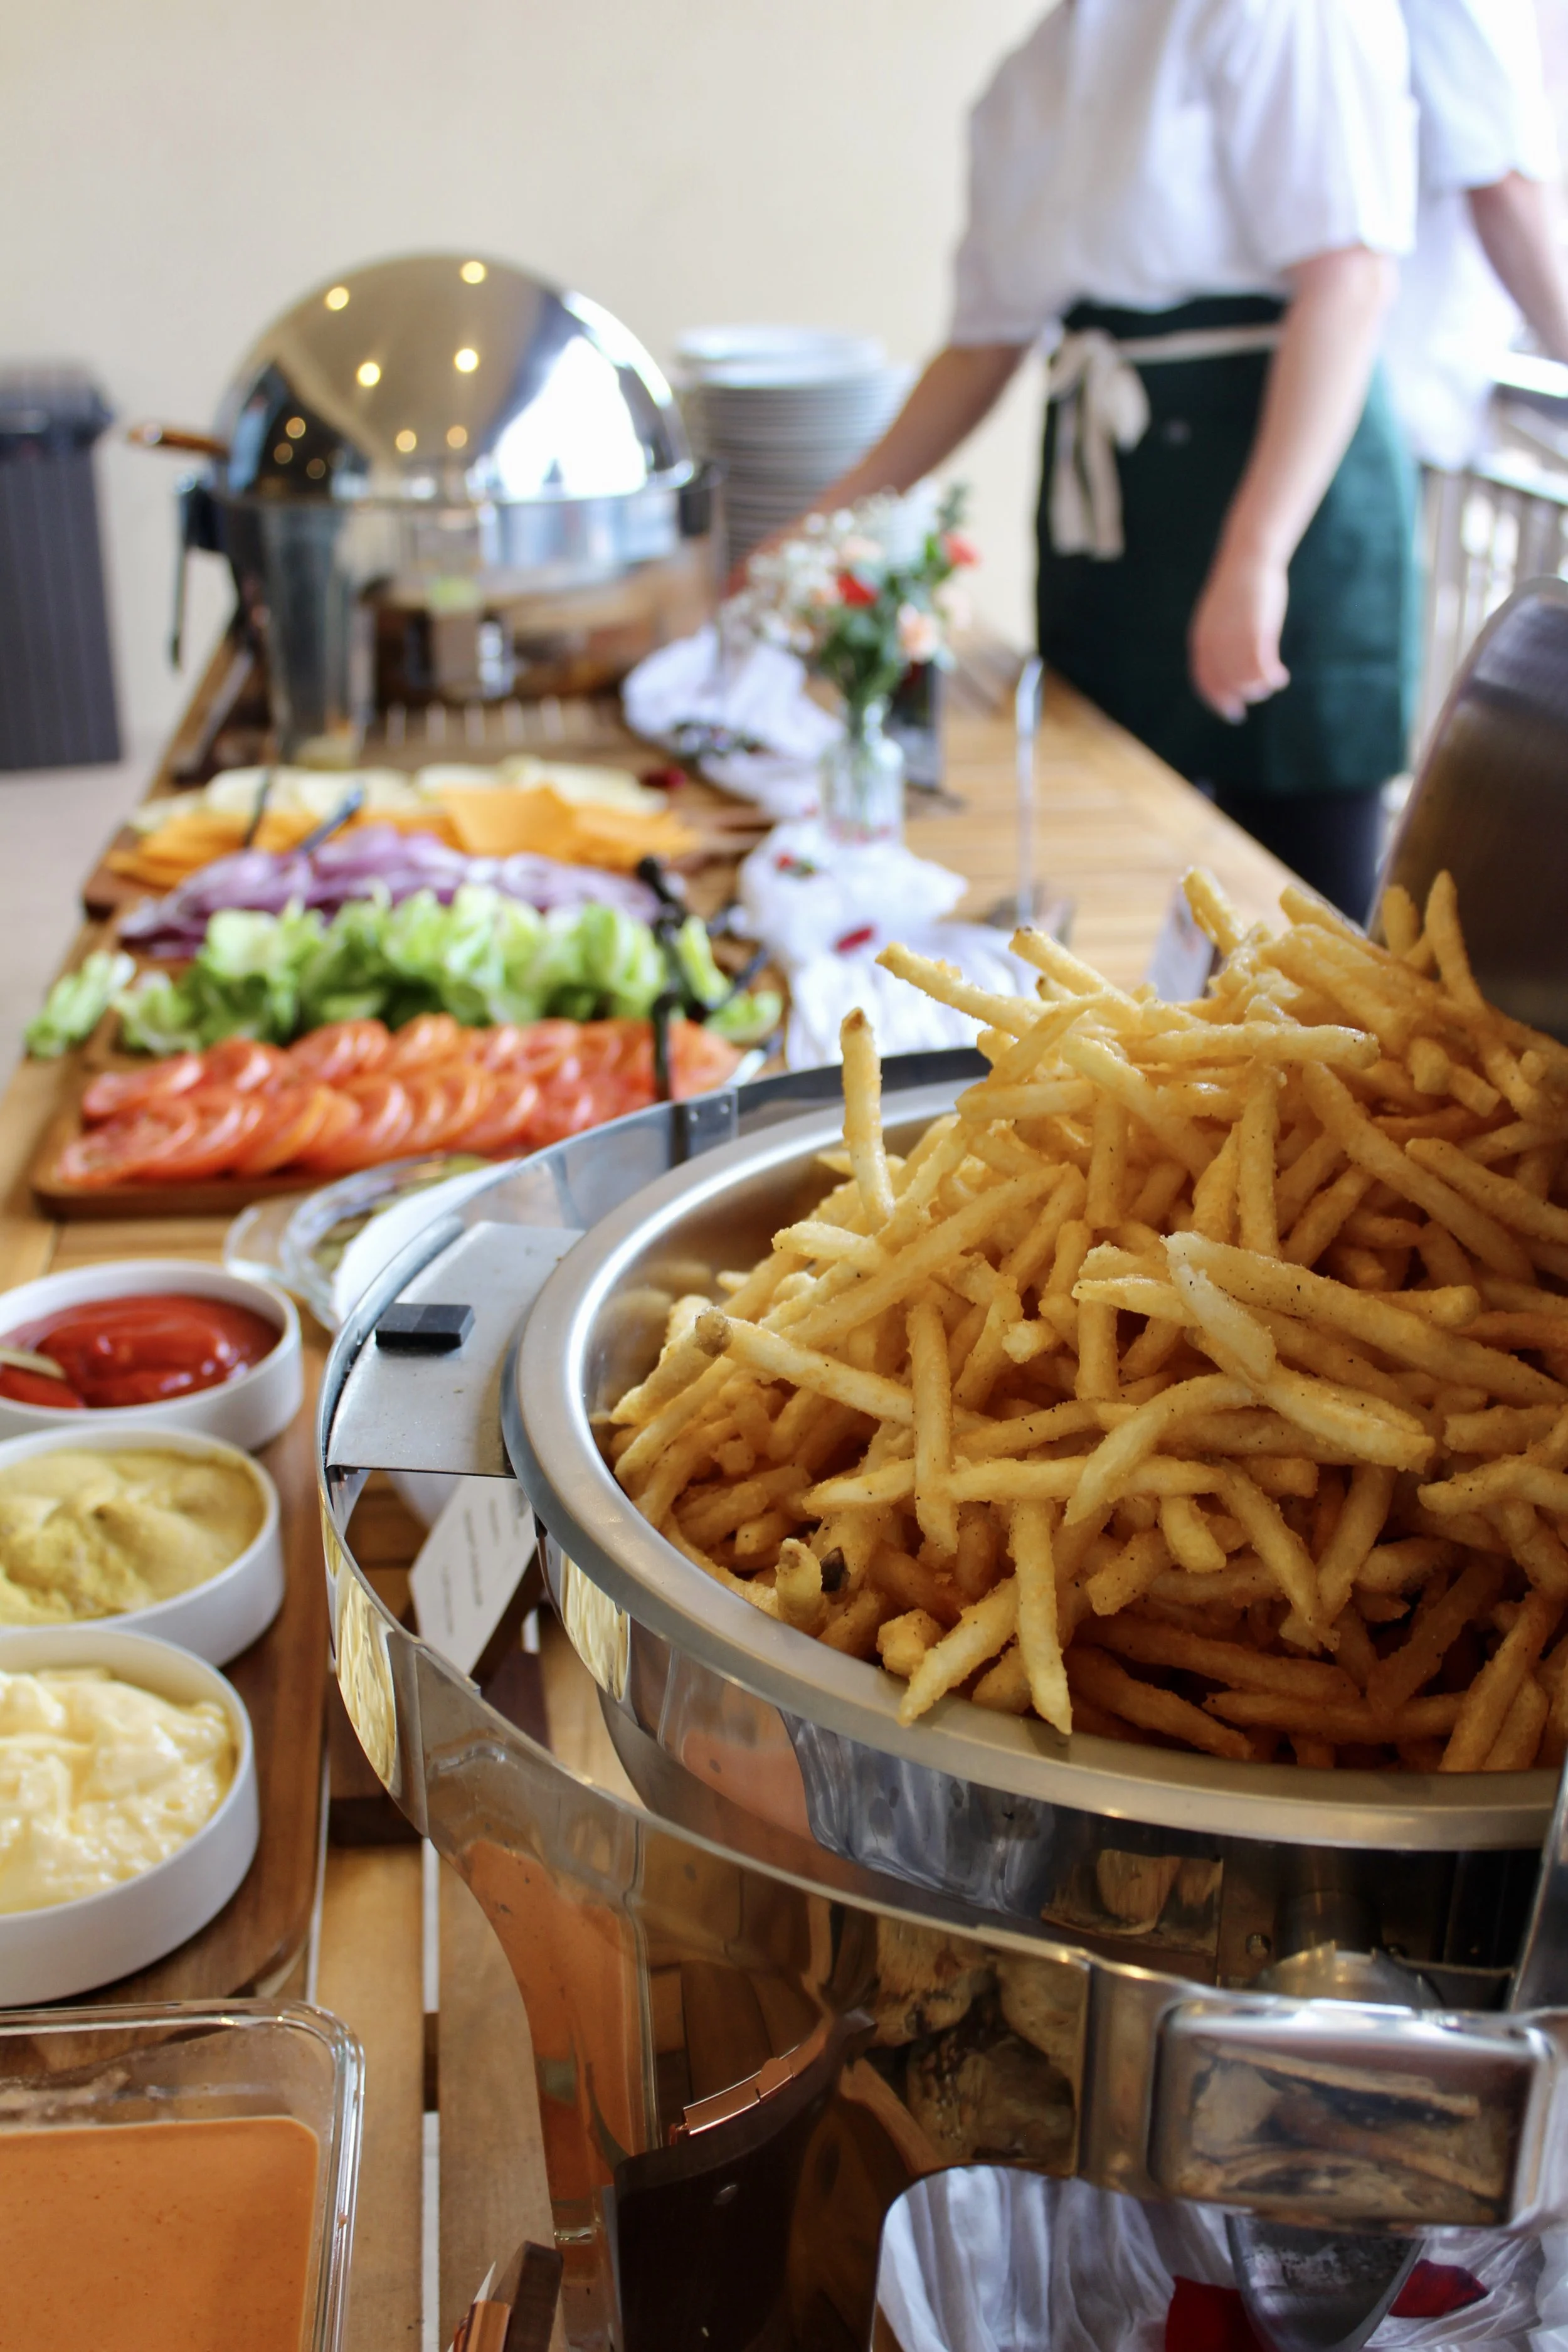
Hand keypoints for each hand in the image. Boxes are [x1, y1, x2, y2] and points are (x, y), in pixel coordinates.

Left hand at [1189, 544, 1289, 722]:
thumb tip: (1226, 662)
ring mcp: (1234, 638)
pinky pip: (1262, 667)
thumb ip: (1220, 640)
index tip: (1232, 712)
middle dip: (1241, 697)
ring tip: (1272, 684)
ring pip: (1244, 679)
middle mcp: (1214, 642)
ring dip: (1259, 688)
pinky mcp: (1256, 632)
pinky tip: (1281, 677)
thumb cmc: (1239, 587)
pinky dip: (1271, 677)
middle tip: (1257, 698)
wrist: (1249, 559)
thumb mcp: (1222, 616)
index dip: (1217, 700)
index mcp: (1201, 639)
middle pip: (1225, 684)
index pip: (1204, 679)